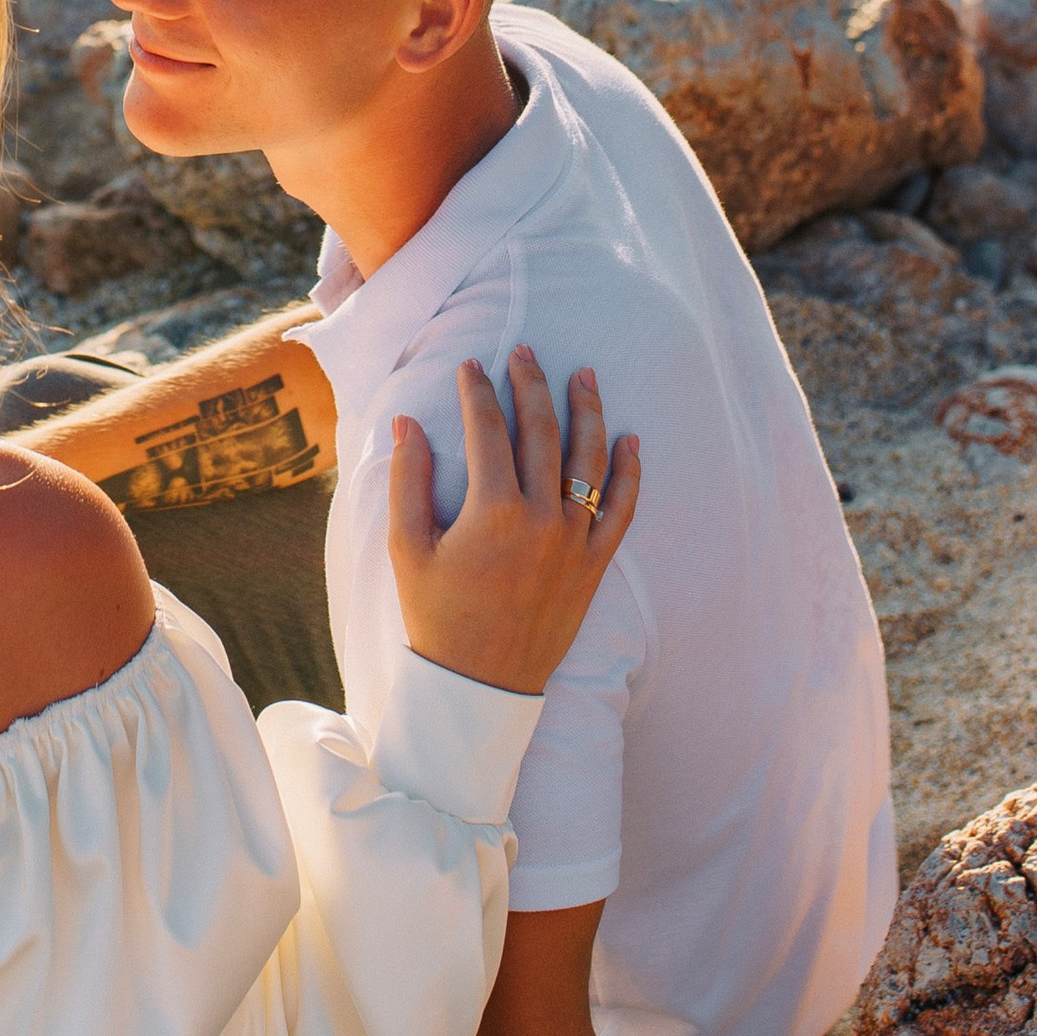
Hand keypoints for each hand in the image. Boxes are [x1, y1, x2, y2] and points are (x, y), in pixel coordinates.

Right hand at [387, 348, 636, 697]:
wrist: (479, 684)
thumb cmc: (436, 615)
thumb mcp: (407, 548)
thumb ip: (408, 479)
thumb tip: (407, 422)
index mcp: (492, 510)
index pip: (487, 429)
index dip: (478, 391)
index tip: (470, 365)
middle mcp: (541, 518)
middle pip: (541, 431)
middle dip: (532, 384)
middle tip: (525, 351)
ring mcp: (574, 541)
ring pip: (589, 460)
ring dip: (588, 411)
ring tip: (584, 375)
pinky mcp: (594, 564)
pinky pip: (622, 509)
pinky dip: (629, 472)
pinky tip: (629, 439)